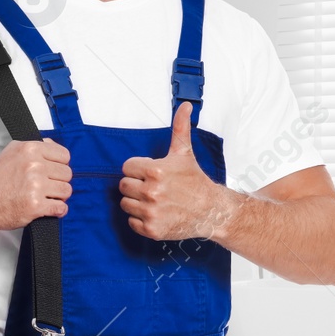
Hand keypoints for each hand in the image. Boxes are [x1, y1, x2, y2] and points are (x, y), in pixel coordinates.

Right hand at [0, 138, 70, 230]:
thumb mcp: (13, 152)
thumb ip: (35, 146)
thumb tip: (53, 145)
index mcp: (30, 149)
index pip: (64, 155)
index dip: (60, 165)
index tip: (53, 172)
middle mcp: (34, 166)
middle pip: (67, 174)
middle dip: (59, 181)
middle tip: (47, 186)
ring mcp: (36, 186)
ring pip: (66, 190)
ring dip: (58, 196)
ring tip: (46, 197)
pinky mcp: (36, 205)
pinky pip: (61, 207)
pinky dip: (58, 210)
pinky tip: (49, 208)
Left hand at [119, 102, 235, 240]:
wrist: (210, 210)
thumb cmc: (195, 181)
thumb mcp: (184, 153)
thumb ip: (180, 127)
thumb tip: (184, 105)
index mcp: (155, 170)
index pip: (127, 168)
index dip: (138, 170)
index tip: (151, 174)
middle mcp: (151, 192)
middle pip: (123, 186)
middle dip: (135, 186)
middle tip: (153, 188)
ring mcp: (150, 212)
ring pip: (125, 204)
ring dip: (136, 203)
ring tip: (155, 201)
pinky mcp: (151, 229)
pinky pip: (131, 222)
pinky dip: (140, 220)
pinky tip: (156, 213)